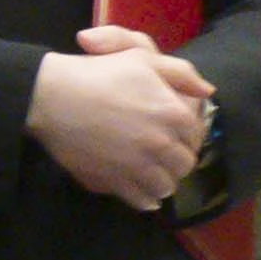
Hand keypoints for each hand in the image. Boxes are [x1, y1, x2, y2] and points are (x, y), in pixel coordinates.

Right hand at [30, 30, 217, 208]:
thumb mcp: (145, 59)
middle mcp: (160, 143)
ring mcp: (136, 165)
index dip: (189, 138)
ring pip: (165, 186)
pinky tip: (144, 195)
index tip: (179, 138)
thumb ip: (182, 74)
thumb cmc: (100, 72)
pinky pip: (140, 199)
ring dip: (164, 182)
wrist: (52, 96)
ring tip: (155, 176)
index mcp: (174, 114)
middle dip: (178, 162)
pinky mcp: (112, 180)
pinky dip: (145, 199)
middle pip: (184, 164)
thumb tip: (208, 92)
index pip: (196, 135)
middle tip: (167, 159)